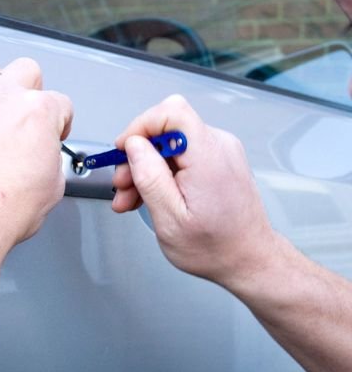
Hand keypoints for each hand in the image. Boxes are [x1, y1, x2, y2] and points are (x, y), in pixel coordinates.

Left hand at [0, 58, 72, 258]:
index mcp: (38, 112)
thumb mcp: (52, 187)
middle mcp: (4, 96)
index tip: (51, 133)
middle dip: (30, 92)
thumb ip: (49, 157)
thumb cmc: (0, 210)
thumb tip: (42, 157)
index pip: (60, 103)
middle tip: (24, 118)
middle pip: (26, 71)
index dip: (59, 121)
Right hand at [111, 95, 275, 286]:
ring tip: (132, 197)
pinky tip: (149, 194)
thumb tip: (134, 145)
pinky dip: (161, 171)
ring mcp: (220, 152)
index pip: (172, 112)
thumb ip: (150, 177)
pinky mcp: (217, 160)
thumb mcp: (170, 219)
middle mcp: (218, 147)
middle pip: (166, 128)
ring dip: (145, 167)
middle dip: (137, 154)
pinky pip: (181, 154)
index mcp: (208, 158)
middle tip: (123, 184)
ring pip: (169, 143)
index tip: (124, 149)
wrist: (248, 259)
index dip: (141, 126)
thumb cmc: (215, 247)